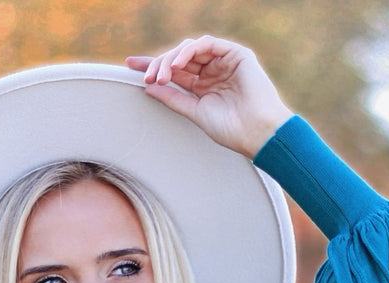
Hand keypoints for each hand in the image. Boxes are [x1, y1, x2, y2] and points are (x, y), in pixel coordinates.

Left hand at [126, 36, 293, 158]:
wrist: (257, 132)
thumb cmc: (231, 128)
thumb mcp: (195, 112)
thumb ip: (173, 98)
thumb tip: (149, 89)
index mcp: (203, 87)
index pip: (174, 72)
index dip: (153, 67)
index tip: (131, 67)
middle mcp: (212, 72)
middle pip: (179, 59)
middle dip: (159, 64)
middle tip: (146, 77)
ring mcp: (223, 61)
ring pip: (190, 49)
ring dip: (172, 59)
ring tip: (161, 75)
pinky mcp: (235, 54)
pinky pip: (207, 44)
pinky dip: (190, 51)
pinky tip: (178, 63)